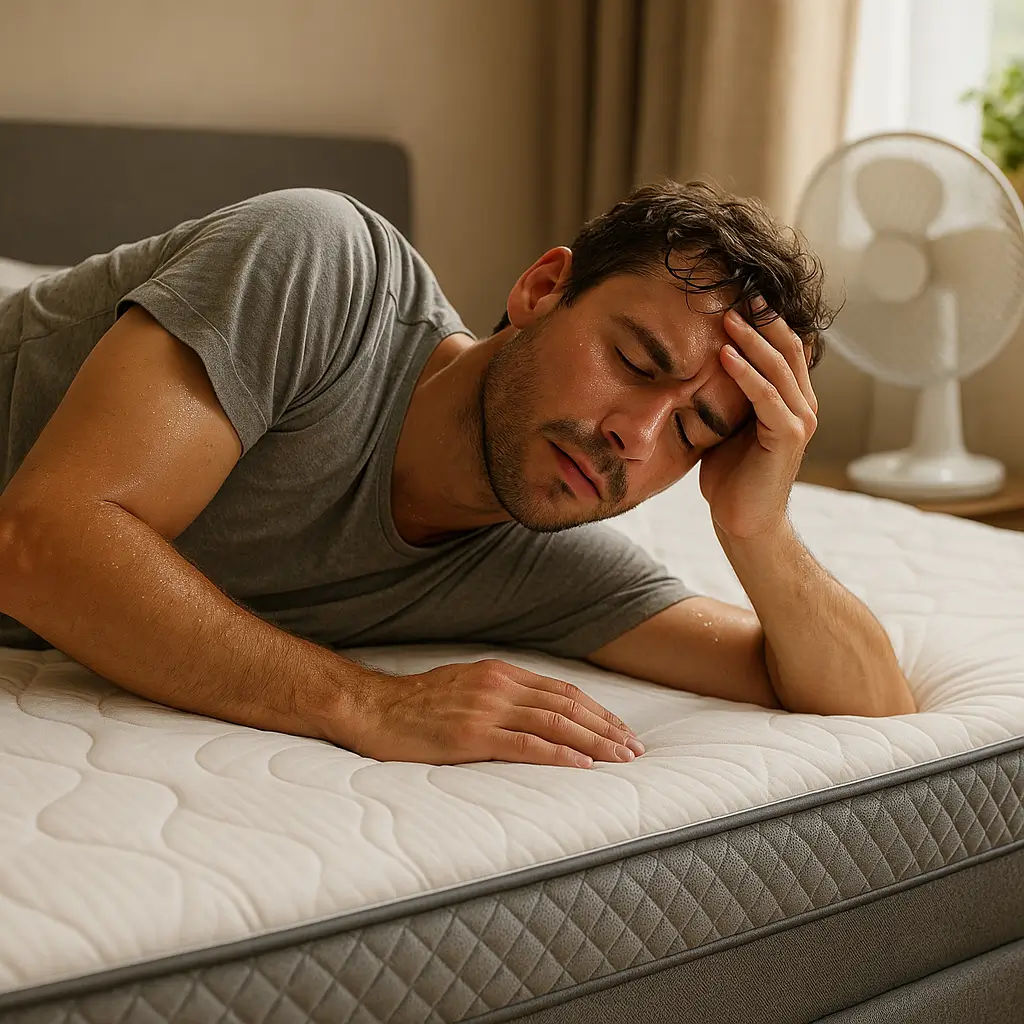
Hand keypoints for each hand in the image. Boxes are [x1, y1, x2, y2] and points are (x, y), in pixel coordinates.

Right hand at [347, 659, 644, 766]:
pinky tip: (581, 766)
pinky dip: (558, 755)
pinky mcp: (471, 736)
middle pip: (567, 706)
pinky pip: (525, 745)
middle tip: (634, 749)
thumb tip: (534, 713)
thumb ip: (500, 696)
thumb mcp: (465, 687)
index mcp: (500, 674)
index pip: (563, 691)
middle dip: (606, 728)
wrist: (373, 709)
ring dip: (593, 742)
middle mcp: (499, 687)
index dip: (597, 711)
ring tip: (620, 759)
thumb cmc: (416, 704)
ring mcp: (486, 710)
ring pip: (554, 724)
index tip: (621, 730)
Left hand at [698, 299, 817, 538]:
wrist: (742, 521)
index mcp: (791, 397)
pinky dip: (746, 374)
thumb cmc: (731, 475)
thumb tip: (696, 361)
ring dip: (752, 339)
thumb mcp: (726, 423)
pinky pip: (767, 397)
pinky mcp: (789, 437)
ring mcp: (800, 420)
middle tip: (735, 291)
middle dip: (762, 319)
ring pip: (780, 367)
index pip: (783, 346)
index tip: (735, 293)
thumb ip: (726, 393)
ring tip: (727, 317)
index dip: (764, 319)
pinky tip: (725, 355)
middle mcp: (803, 404)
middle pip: (788, 347)